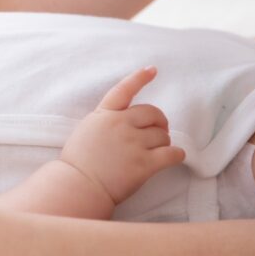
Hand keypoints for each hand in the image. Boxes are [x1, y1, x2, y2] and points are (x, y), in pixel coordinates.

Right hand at [60, 66, 185, 205]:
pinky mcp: (144, 163)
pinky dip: (177, 155)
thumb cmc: (78, 162)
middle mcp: (119, 125)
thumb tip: (128, 122)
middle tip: (157, 133)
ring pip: (164, 135)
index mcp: (103, 115)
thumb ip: (106, 122)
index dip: (139, 78)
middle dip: (159, 123)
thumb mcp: (86, 131)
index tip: (152, 70)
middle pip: (153, 114)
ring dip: (163, 143)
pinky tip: (173, 158)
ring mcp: (132, 143)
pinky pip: (173, 153)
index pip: (123, 91)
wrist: (78, 185)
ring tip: (153, 153)